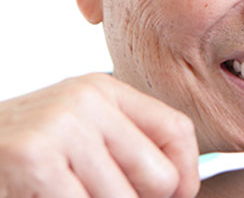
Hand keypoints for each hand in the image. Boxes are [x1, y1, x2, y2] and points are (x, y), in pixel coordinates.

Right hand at [0, 73, 199, 197]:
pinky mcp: (34, 157)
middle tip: (104, 197)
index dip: (186, 173)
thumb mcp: (79, 132)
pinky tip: (42, 196)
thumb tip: (181, 186)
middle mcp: (88, 99)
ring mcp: (60, 125)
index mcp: (105, 89)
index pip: (177, 129)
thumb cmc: (24, 151)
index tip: (177, 196)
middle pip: (159, 174)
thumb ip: (125, 145)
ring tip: (68, 192)